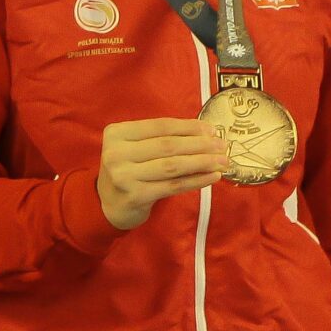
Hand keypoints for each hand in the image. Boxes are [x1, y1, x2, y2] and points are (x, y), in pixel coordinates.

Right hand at [97, 118, 229, 229]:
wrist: (108, 205)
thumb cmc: (129, 171)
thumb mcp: (135, 148)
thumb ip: (161, 139)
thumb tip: (206, 133)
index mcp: (117, 133)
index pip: (160, 126)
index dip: (188, 127)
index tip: (212, 130)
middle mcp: (116, 153)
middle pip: (168, 145)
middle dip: (200, 145)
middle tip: (223, 146)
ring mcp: (124, 176)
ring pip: (173, 166)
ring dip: (202, 162)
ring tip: (222, 161)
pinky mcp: (135, 196)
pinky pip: (173, 185)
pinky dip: (196, 180)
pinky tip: (212, 177)